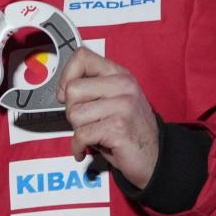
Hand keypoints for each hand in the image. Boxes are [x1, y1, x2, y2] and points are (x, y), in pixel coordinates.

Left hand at [56, 47, 158, 188]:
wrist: (155, 157)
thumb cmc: (127, 130)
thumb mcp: (112, 100)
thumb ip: (91, 88)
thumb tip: (61, 90)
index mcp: (120, 74)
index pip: (82, 57)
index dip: (67, 76)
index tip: (67, 92)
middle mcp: (124, 85)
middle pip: (72, 90)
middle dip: (72, 110)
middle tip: (87, 122)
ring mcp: (124, 106)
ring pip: (74, 114)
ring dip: (78, 130)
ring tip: (94, 134)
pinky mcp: (119, 127)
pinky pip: (81, 135)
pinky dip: (78, 147)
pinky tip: (85, 149)